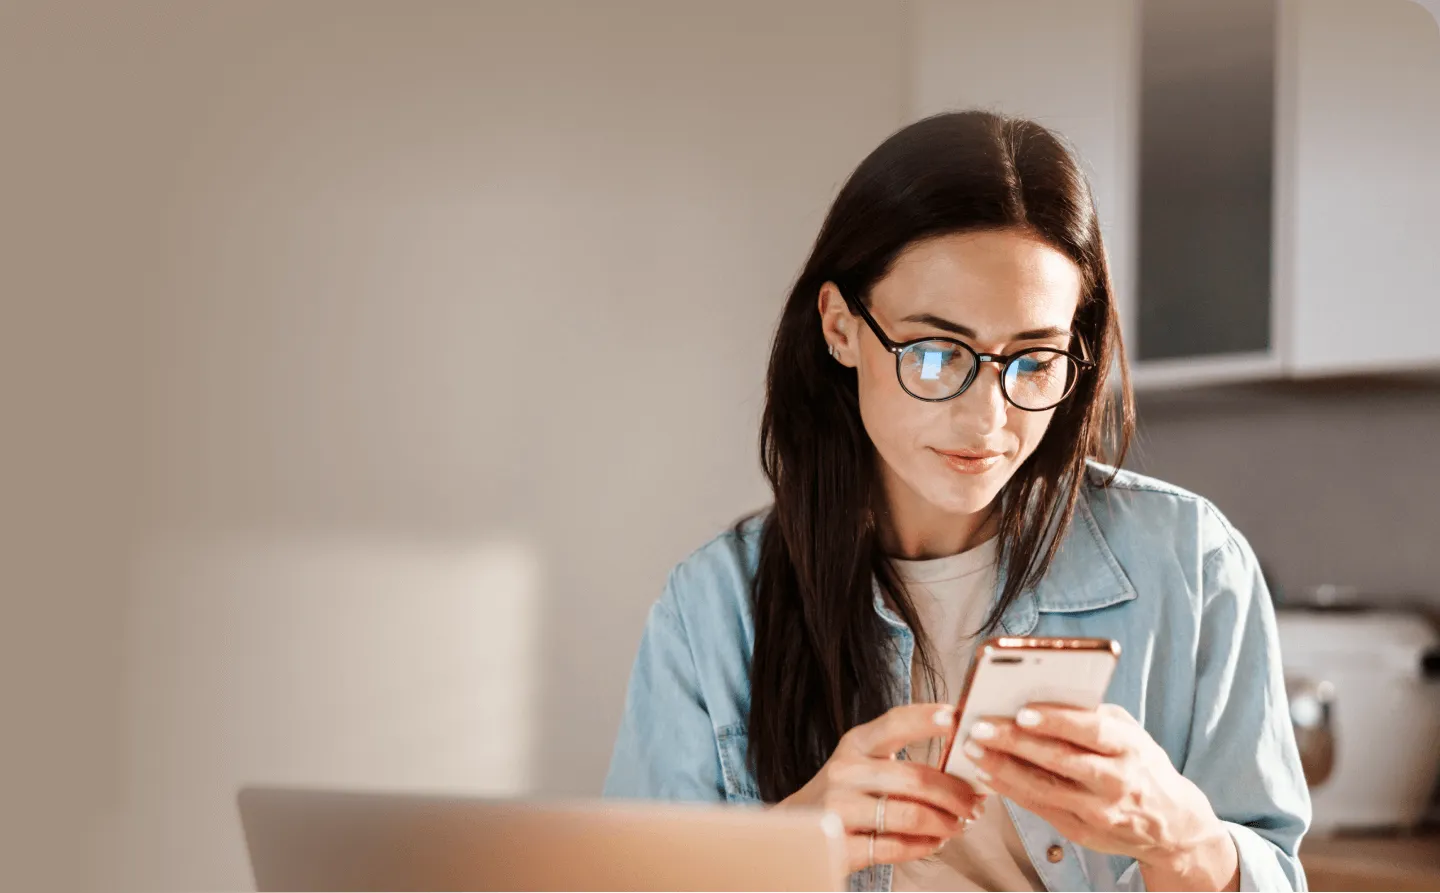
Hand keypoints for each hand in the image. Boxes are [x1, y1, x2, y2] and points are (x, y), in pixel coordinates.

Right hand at [776, 703, 986, 872]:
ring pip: (910, 815)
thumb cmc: (844, 792)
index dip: (927, 719)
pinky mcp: (840, 846)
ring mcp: (839, 810)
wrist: (793, 830)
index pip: (895, 723)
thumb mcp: (862, 762)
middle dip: (955, 794)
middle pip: (915, 778)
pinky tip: (933, 842)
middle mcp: (844, 772)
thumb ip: (901, 757)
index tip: (957, 718)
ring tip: (959, 825)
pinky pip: (895, 847)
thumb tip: (964, 760)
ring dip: (945, 823)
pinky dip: (924, 846)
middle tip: (975, 804)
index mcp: (855, 744)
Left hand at [960, 704, 1238, 891]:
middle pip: (1060, 760)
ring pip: (1045, 789)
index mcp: (1130, 747)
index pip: (1092, 730)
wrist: (1172, 825)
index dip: (1056, 721)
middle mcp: (1117, 781)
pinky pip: (1040, 809)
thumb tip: (1043, 693)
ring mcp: (1099, 811)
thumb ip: (1094, 715)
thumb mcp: (1131, 733)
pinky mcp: (1083, 832)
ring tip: (973, 749)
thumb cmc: (1141, 764)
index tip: (1022, 711)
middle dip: (1015, 743)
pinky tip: (986, 774)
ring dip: (1003, 768)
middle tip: (980, 727)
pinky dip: (1010, 791)